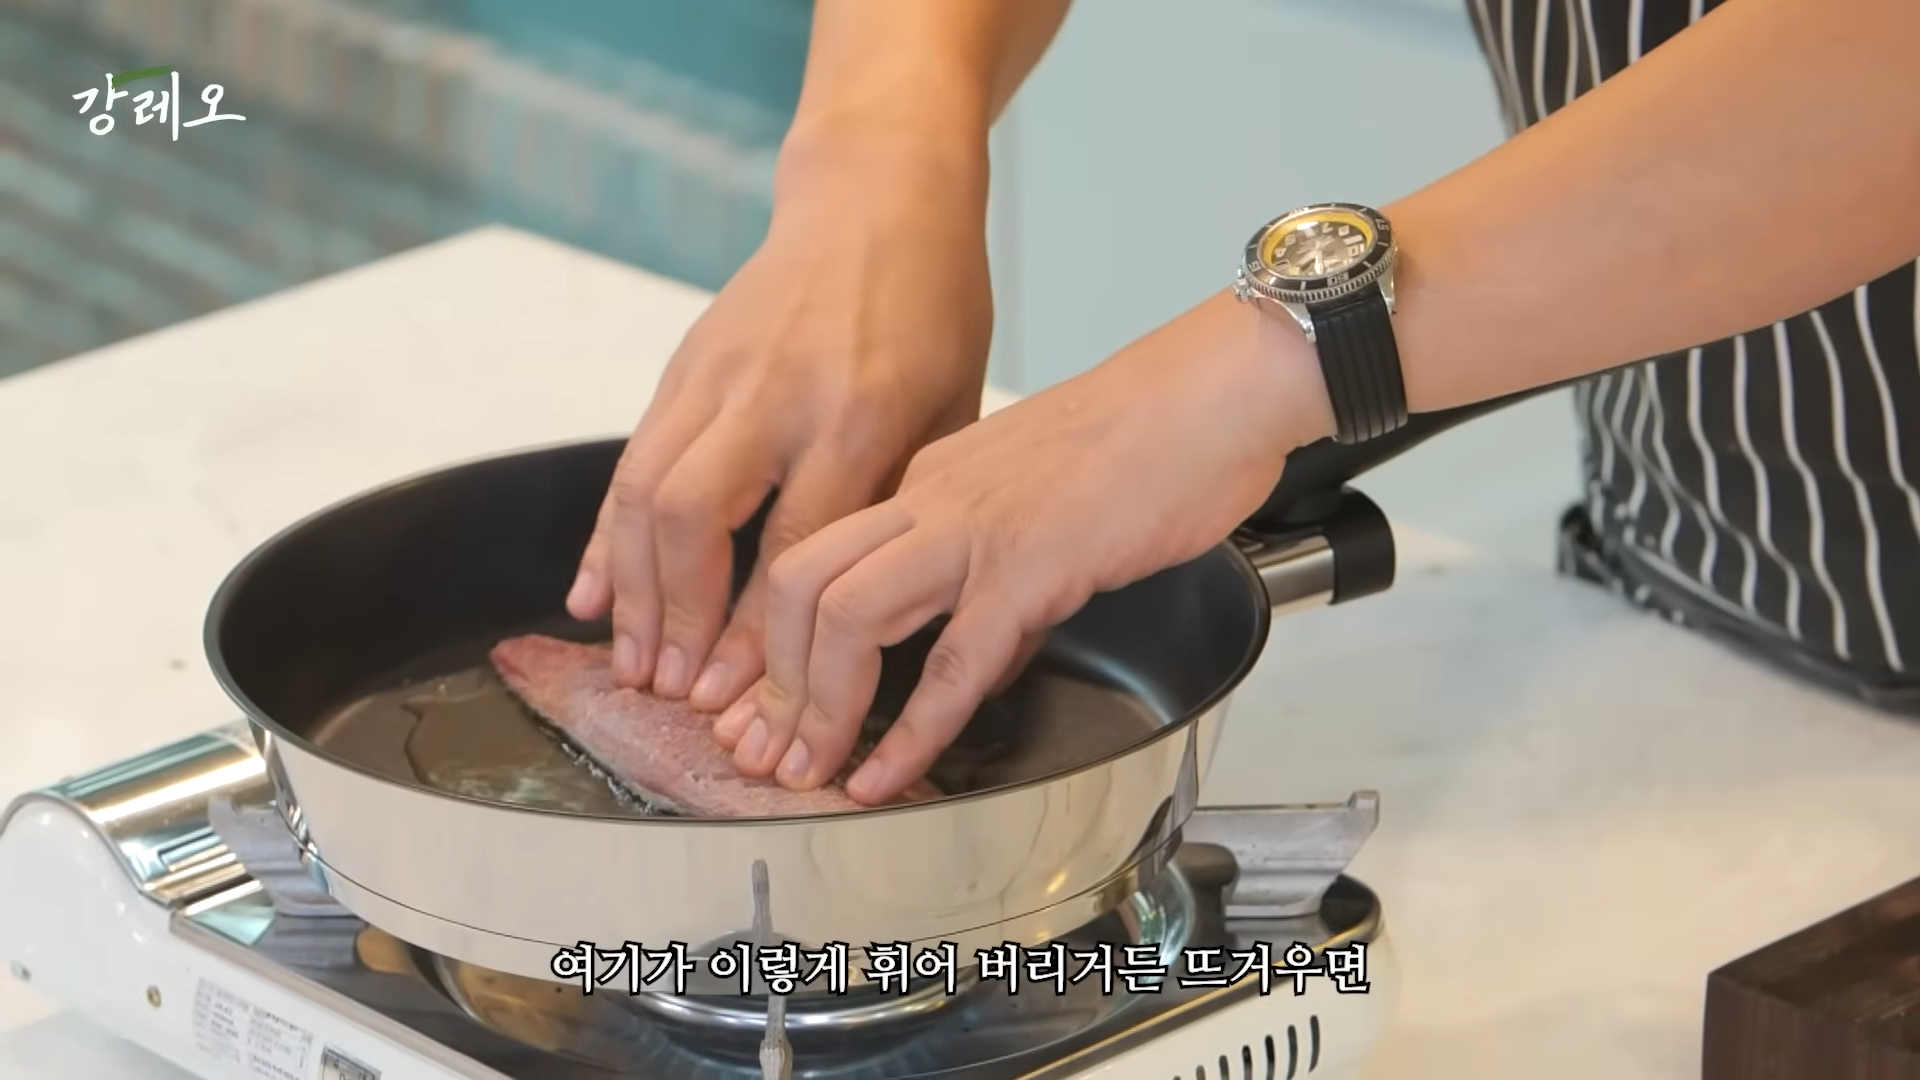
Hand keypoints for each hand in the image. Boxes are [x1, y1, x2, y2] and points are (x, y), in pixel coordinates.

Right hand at [567, 133, 993, 709]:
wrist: (879, 197)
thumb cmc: (933, 310)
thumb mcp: (951, 410)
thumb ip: (900, 503)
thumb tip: (865, 619)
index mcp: (863, 412)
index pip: (797, 545)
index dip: (760, 634)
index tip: (745, 698)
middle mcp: (778, 392)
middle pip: (698, 517)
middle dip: (676, 616)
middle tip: (674, 690)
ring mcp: (720, 374)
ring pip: (646, 489)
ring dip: (631, 587)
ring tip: (633, 664)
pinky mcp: (684, 364)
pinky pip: (631, 459)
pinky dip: (607, 533)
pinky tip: (594, 592)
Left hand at [711, 291, 1335, 802]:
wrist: (1216, 392)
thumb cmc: (1147, 439)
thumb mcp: (1035, 500)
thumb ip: (994, 574)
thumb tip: (979, 654)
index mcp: (926, 479)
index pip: (813, 556)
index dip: (774, 640)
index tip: (769, 704)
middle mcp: (930, 498)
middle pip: (796, 583)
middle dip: (768, 679)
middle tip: (766, 749)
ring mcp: (974, 530)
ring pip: (845, 615)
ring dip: (819, 708)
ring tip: (813, 771)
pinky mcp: (1031, 567)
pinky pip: (953, 663)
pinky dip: (911, 732)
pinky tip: (890, 776)